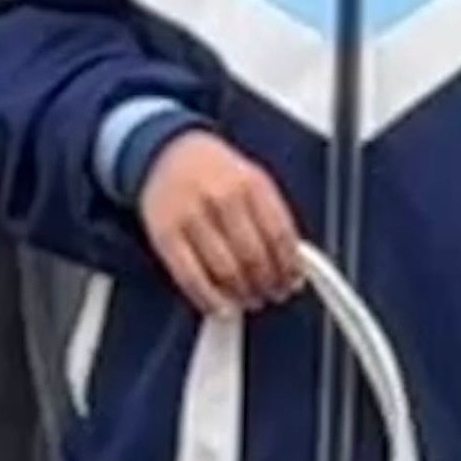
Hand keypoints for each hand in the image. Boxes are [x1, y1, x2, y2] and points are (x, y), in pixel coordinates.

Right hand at [139, 131, 307, 318]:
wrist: (168, 154)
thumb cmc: (217, 173)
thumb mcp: (254, 181)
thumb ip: (274, 217)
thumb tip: (295, 261)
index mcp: (252, 184)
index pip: (280, 235)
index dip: (290, 266)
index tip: (294, 282)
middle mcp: (222, 198)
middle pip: (254, 255)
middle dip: (268, 283)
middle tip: (274, 294)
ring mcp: (191, 217)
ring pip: (224, 270)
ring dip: (243, 294)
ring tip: (251, 300)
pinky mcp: (165, 235)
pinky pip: (190, 277)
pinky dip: (209, 299)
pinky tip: (220, 307)